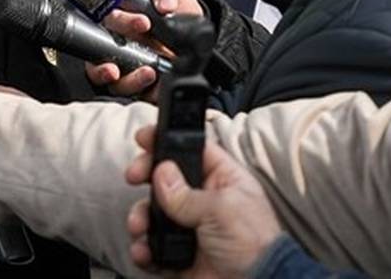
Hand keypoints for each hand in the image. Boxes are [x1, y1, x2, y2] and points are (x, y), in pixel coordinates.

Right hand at [86, 0, 203, 98]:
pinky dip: (140, 92)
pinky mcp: (134, 84)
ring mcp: (122, 63)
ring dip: (125, 78)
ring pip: (107, 76)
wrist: (195, 36)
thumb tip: (164, 5)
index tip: (144, 23)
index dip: (123, 21)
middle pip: (99, 50)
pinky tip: (154, 87)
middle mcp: (115, 41)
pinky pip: (129, 92)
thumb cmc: (175, 8)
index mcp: (119, 17)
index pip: (109, 19)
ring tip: (148, 74)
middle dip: (111, 54)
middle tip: (136, 54)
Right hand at [125, 125, 280, 277]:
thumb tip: (161, 172)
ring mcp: (189, 226)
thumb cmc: (256, 246)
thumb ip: (186, 192)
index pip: (191, 150)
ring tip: (140, 226)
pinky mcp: (178, 252)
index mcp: (222, 181)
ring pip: (152, 211)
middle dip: (145, 176)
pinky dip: (143, 247)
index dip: (167, 141)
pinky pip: (151, 244)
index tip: (144, 138)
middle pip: (164, 177)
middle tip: (134, 176)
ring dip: (140, 216)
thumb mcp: (221, 209)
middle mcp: (203, 200)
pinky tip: (145, 250)